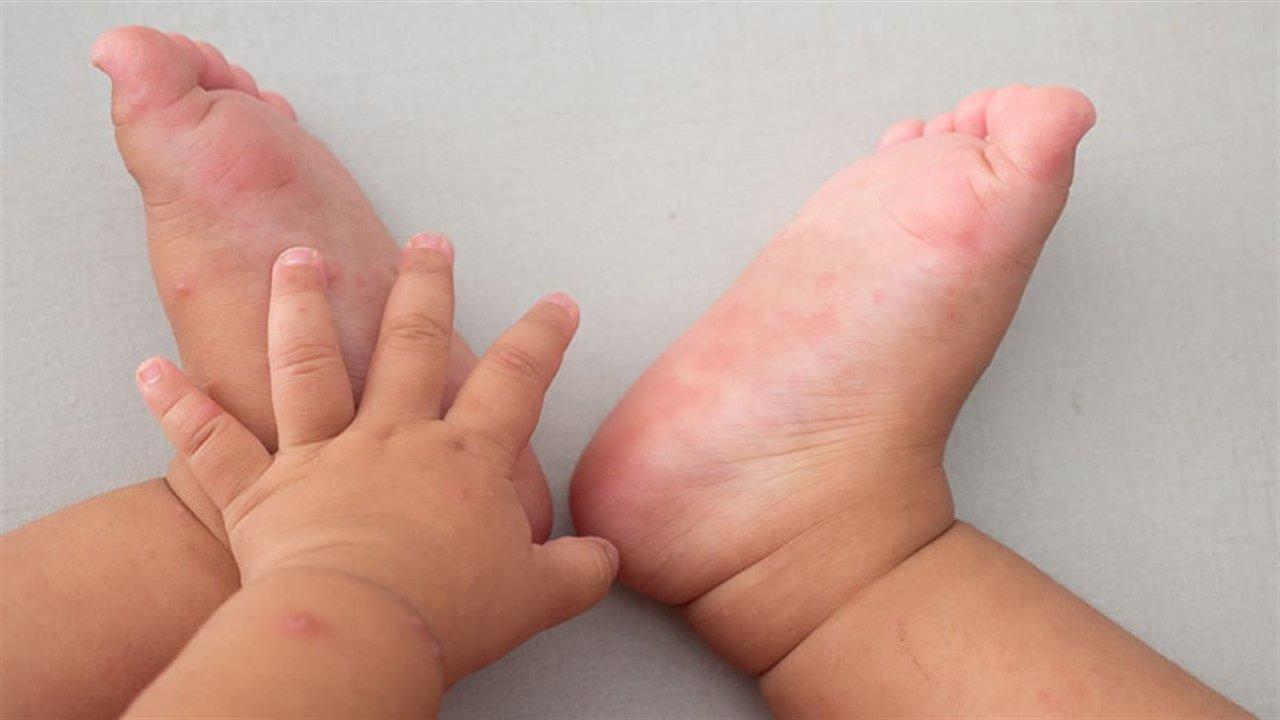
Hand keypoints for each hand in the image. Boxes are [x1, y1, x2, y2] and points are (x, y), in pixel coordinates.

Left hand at [135, 237, 616, 682]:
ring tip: (298, 260)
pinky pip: (212, 444)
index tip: (556, 304)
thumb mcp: (538, 595)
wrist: (362, 630)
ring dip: (301, 309)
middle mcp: (393, 438)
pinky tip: (152, 368)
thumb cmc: (449, 610)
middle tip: (430, 243)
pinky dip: (179, 407)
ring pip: (310, 365)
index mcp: (463, 458)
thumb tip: (606, 557)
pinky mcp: (259, 492)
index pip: (515, 381)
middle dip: (426, 288)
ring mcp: (321, 456)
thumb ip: (578, 570)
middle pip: (412, 345)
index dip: (541, 338)